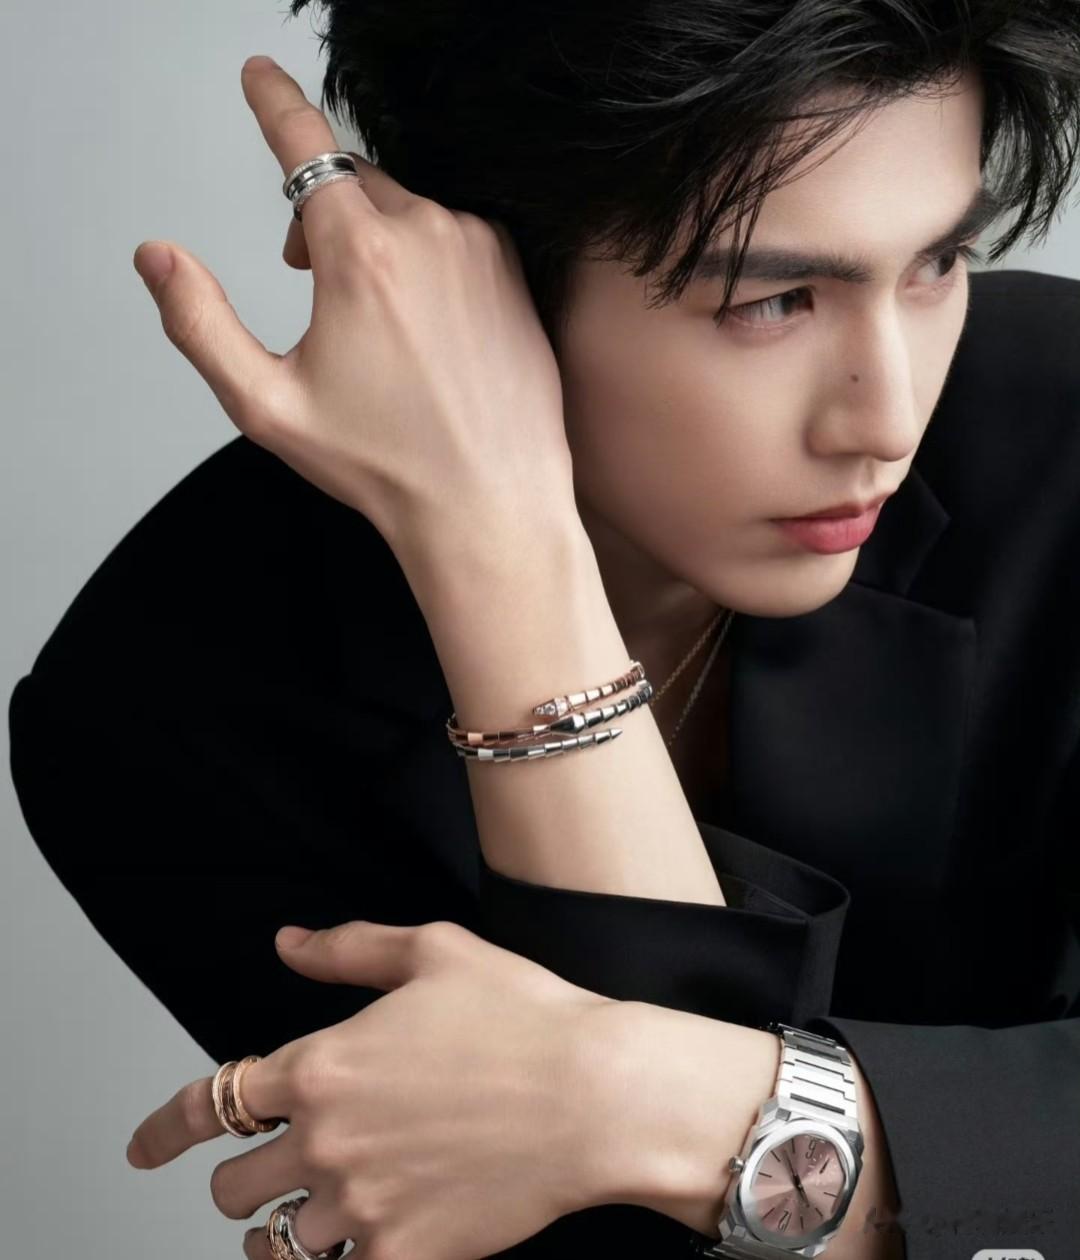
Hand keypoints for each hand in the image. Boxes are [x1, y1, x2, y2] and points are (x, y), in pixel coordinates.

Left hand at [125, 919, 616, 1259]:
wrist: (594, 1095)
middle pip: (232, 1187)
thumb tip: (287, 943)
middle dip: (239, 1178)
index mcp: (321, 1065)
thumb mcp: (432, 951)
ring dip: (276, 1232)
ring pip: (272, 1245)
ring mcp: (361, 1207)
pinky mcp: (405, 1255)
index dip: (161, 1130)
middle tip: (267, 1172)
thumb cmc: (521, 1016)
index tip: (141, 1150)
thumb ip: (346, 948)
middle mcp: (326, 1141)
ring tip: (300, 1222)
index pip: (209, 1105)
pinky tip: (346, 1251)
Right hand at [132, 55, 575, 566]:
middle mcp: (428, 234)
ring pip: (407, 213)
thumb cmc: (386, 465)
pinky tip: (426, 331)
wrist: (489, 505)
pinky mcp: (513, 271)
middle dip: (322, 219)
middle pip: (354, 186)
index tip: (258, 74)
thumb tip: (158, 257)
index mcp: (361, 256)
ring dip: (377, 243)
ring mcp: (479, 248)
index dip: (273, 104)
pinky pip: (454, 237)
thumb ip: (199, 322)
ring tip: (377, 325)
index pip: (304, 146)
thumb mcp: (268, 404)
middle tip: (312, 286)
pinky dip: (427, 260)